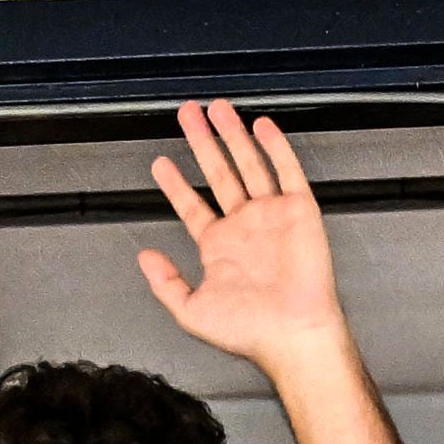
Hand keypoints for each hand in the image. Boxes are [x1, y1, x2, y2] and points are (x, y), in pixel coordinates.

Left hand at [138, 101, 352, 377]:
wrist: (292, 334)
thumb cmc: (250, 332)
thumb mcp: (191, 311)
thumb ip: (165, 283)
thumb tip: (144, 257)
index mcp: (219, 247)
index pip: (192, 205)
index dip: (175, 183)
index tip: (159, 163)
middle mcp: (244, 226)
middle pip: (218, 172)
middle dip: (201, 142)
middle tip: (187, 114)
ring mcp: (271, 215)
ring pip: (248, 164)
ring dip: (232, 135)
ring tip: (216, 109)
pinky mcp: (299, 211)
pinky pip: (286, 170)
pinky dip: (275, 147)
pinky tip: (261, 126)